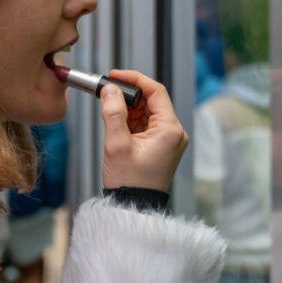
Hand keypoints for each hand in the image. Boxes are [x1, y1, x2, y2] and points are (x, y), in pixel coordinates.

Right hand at [100, 69, 188, 191]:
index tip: (115, 75)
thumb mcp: (116, 144)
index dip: (134, 79)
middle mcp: (175, 133)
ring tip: (109, 111)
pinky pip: (146, 124)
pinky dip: (131, 120)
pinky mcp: (161, 146)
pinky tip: (117, 124)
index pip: (156, 91)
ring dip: (128, 108)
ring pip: (148, 112)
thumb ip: (112, 112)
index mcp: (170, 130)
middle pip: (152, 100)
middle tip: (107, 92)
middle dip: (129, 95)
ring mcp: (169, 140)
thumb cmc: (129, 181)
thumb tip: (109, 89)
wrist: (132, 207)